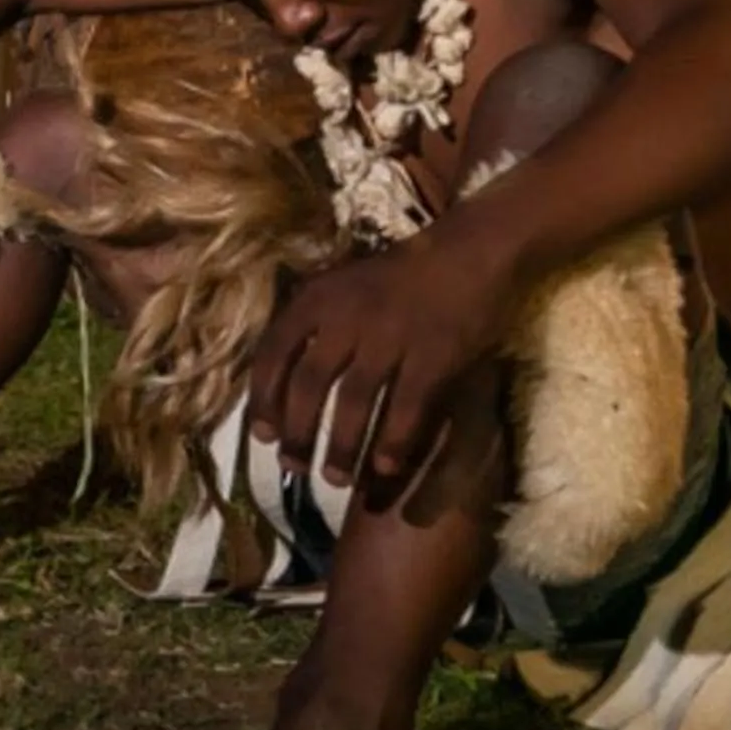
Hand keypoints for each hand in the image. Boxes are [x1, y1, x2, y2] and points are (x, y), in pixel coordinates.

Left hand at [245, 228, 516, 490]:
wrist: (469, 250)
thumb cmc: (400, 274)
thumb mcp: (341, 284)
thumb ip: (313, 323)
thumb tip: (280, 377)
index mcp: (316, 298)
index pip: (274, 353)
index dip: (263, 399)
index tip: (261, 436)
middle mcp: (346, 317)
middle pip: (309, 385)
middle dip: (298, 432)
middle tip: (293, 467)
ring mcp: (390, 336)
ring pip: (354, 403)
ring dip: (342, 447)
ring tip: (335, 480)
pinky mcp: (433, 354)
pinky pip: (406, 408)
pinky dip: (394, 441)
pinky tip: (385, 467)